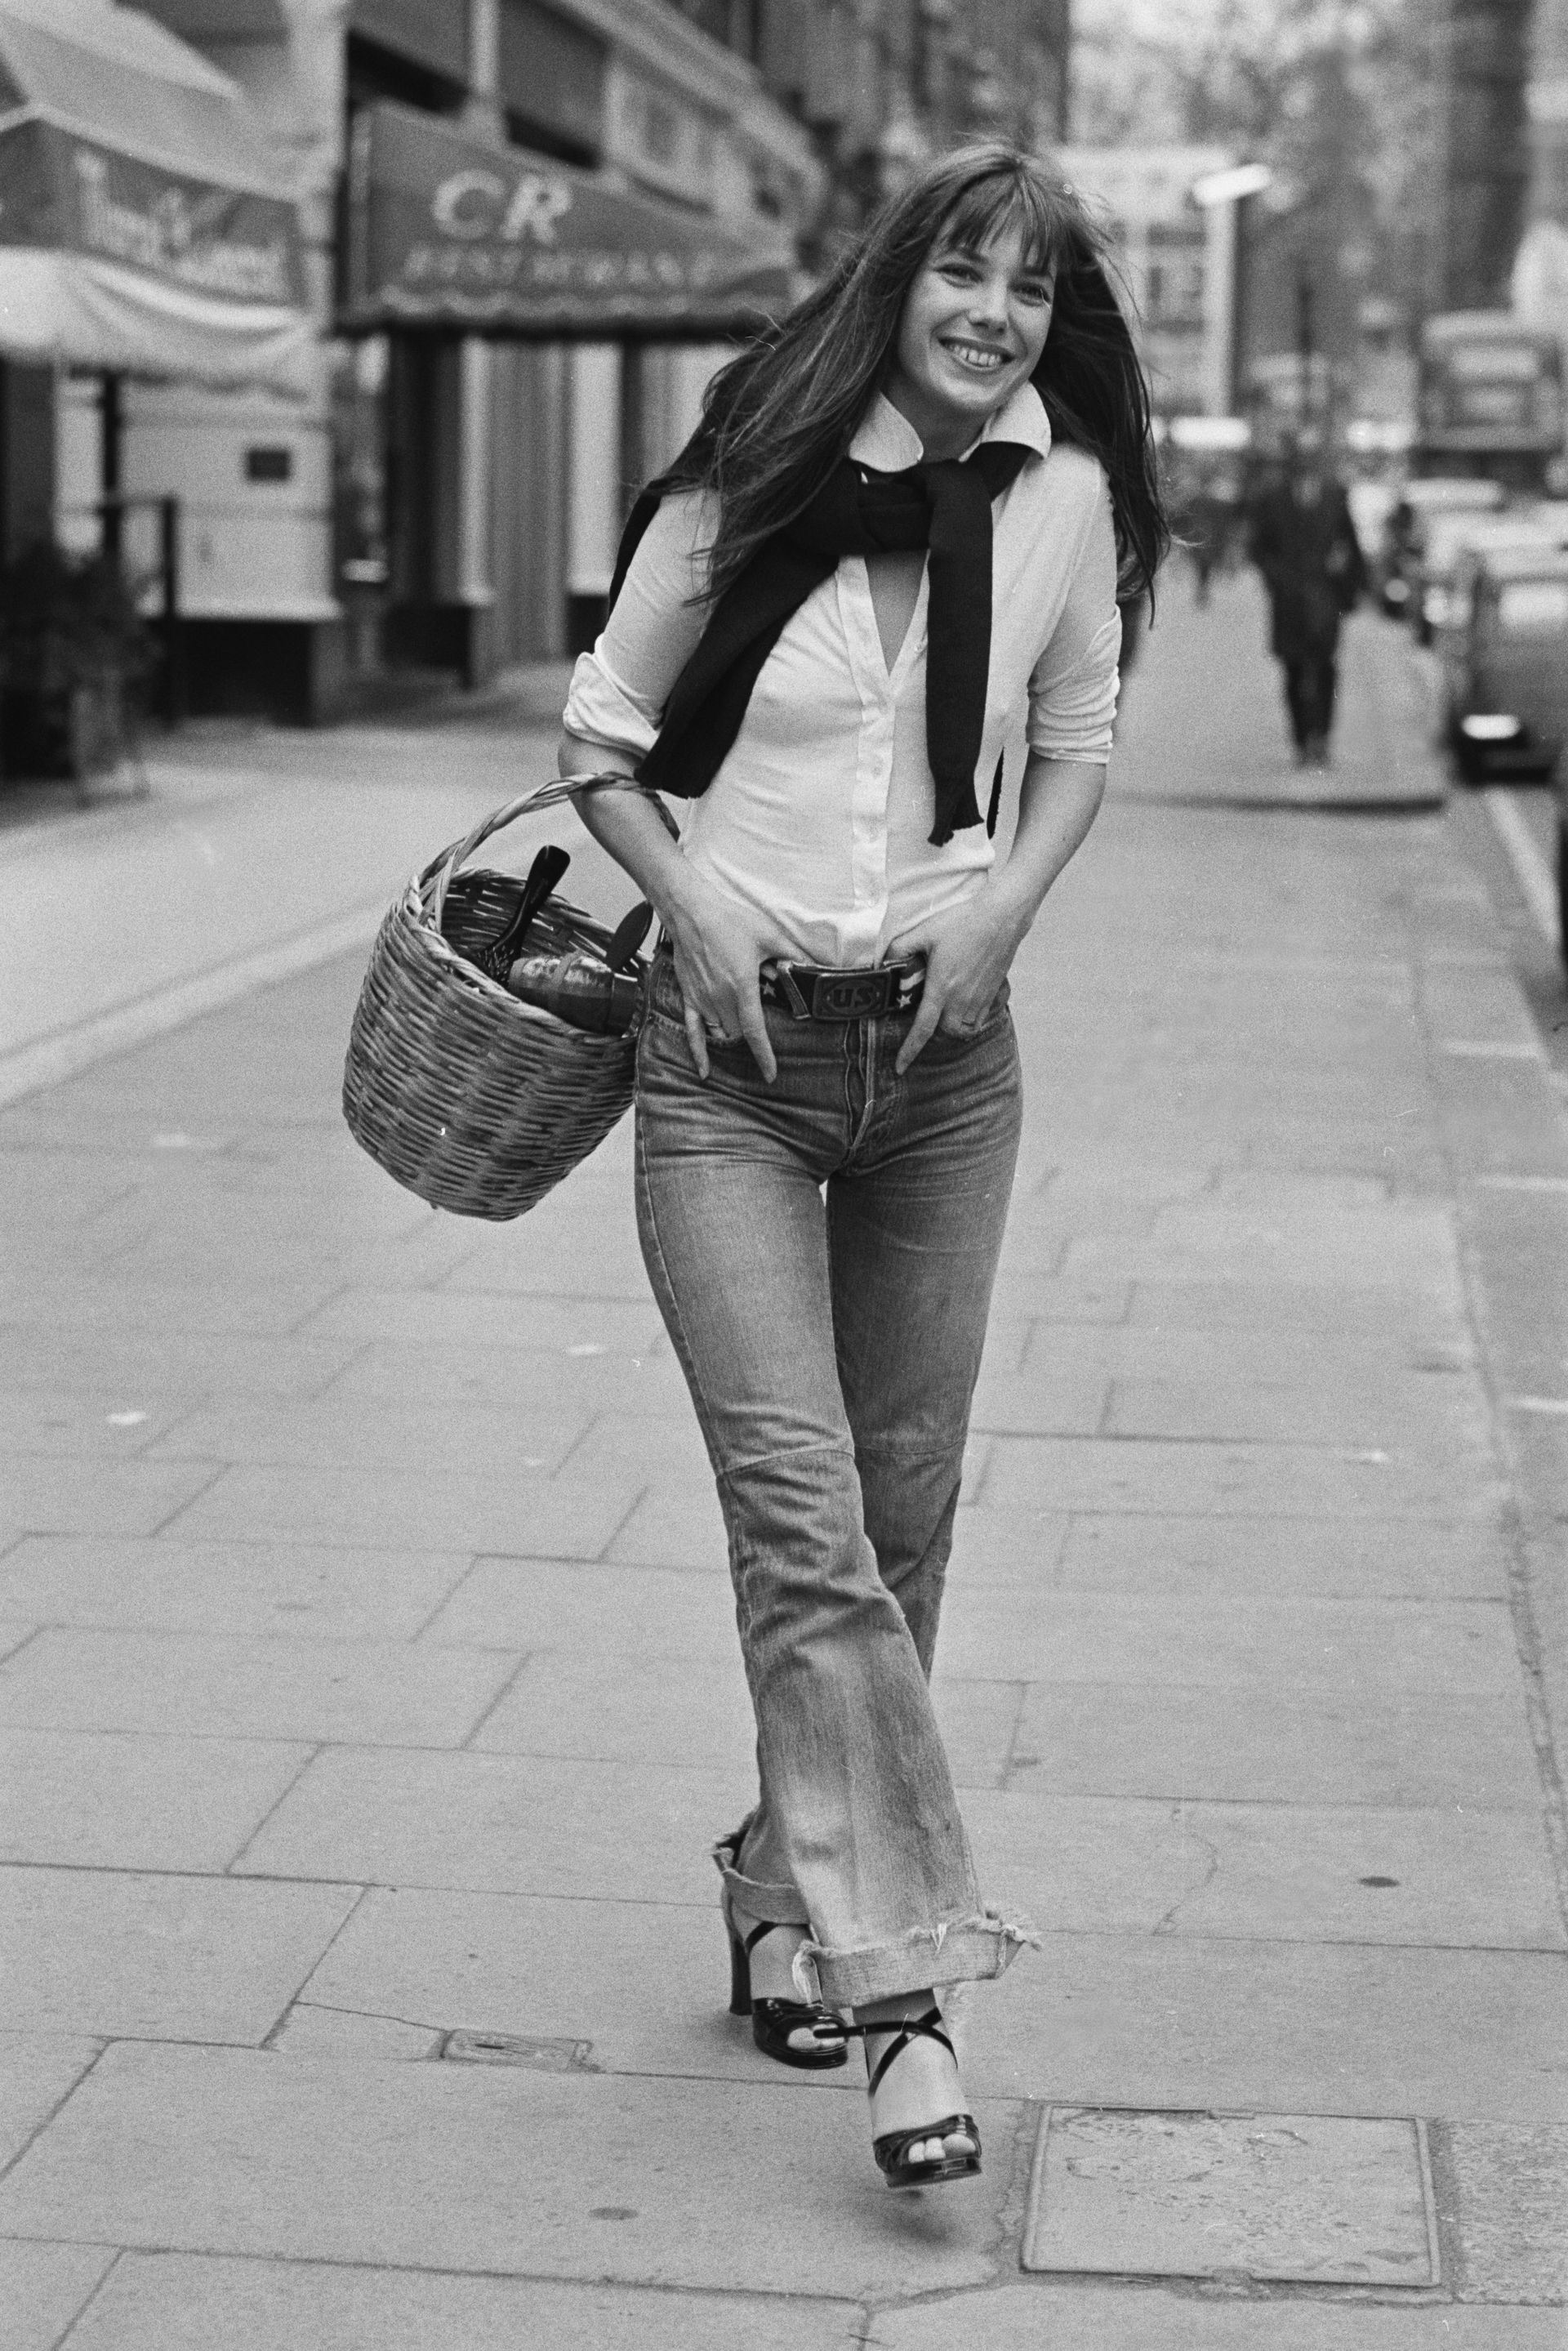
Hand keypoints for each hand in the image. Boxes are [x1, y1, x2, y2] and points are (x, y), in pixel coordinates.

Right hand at [666, 881, 782, 1082]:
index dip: (764, 1055)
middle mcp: (720, 998)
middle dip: (752, 1035)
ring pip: (721, 1032)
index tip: (771, 1075)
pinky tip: (704, 1070)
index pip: (754, 1031)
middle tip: (764, 1021)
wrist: (691, 911)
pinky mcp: (689, 996)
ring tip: (743, 1028)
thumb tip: (815, 966)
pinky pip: (692, 1030)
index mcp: (741, 986)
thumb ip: (792, 955)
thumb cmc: (729, 920)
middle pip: (739, 1033)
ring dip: (733, 1035)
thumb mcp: (769, 935)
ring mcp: (702, 999)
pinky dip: (698, 1051)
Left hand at [889, 888, 1025, 1074]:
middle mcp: (962, 999)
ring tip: (945, 1008)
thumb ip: (900, 948)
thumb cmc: (963, 921)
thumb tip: (884, 961)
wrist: (1002, 917)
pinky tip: (965, 999)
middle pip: (944, 1033)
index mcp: (942, 988)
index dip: (909, 1051)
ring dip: (952, 1025)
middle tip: (925, 1015)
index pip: (922, 1029)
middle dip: (933, 1031)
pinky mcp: (993, 992)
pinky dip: (969, 1017)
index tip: (899, 1068)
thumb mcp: (924, 931)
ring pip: (963, 1029)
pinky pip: (979, 1018)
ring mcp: (980, 998)